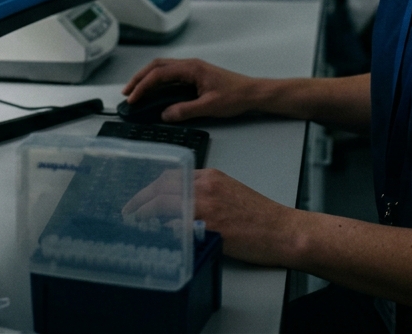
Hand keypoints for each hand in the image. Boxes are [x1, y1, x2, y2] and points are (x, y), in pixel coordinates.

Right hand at [122, 58, 260, 122]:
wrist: (252, 93)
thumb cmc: (235, 96)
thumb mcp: (210, 106)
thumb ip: (185, 110)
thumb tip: (164, 115)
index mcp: (191, 68)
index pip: (159, 74)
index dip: (143, 86)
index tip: (133, 99)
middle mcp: (189, 65)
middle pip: (157, 66)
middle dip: (139, 78)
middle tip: (127, 92)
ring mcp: (192, 69)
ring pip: (162, 69)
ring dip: (147, 78)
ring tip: (135, 92)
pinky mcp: (195, 76)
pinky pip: (170, 75)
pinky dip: (157, 82)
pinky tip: (154, 92)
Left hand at [123, 168, 298, 265]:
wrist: (281, 230)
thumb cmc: (260, 217)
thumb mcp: (230, 192)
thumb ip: (205, 193)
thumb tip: (180, 204)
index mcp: (210, 176)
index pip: (171, 175)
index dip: (152, 187)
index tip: (142, 197)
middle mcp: (205, 186)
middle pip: (162, 186)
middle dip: (141, 199)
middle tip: (130, 210)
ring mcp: (206, 206)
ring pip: (164, 203)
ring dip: (145, 213)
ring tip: (136, 223)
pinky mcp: (210, 226)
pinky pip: (177, 226)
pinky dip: (164, 230)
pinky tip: (157, 236)